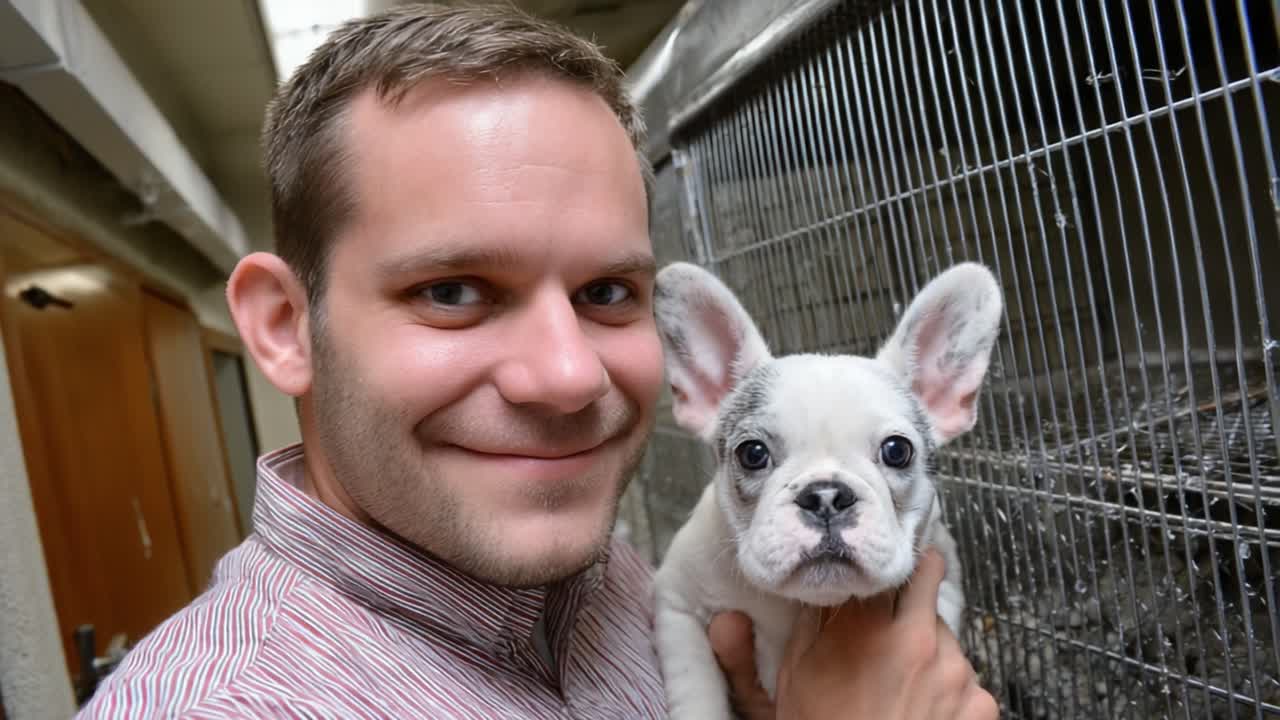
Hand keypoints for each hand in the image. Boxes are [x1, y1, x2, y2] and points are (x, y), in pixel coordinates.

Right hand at [708, 550, 996, 719]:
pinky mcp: (982, 703)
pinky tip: (925, 708)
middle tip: (899, 607)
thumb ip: (768, 644)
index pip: (886, 564)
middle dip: (915, 588)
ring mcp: (956, 671)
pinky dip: (952, 690)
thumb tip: (729, 616)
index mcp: (866, 629)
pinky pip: (970, 681)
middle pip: (928, 581)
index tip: (879, 568)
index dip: (882, 566)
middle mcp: (918, 640)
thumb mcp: (788, 691)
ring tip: (904, 679)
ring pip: (948, 636)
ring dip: (931, 646)